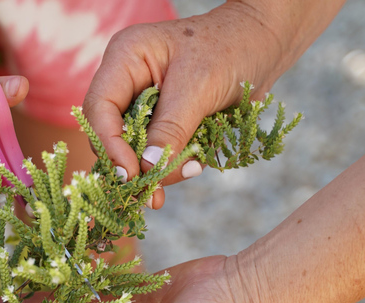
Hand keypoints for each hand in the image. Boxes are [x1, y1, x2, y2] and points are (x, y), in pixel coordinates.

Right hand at [83, 0, 341, 207]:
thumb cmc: (231, 49)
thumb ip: (171, 128)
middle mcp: (125, 80)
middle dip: (133, 164)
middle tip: (151, 196)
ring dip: (157, 168)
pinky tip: (193, 166)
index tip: (131, 174)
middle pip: (110, 132)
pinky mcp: (159, 119)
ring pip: (133, 147)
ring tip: (189, 172)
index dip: (110, 144)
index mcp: (125, 58)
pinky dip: (172, 163)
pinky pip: (155, 149)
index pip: (100, 108)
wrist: (263, 44)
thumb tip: (148, 168)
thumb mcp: (199, 88)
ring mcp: (141, 101)